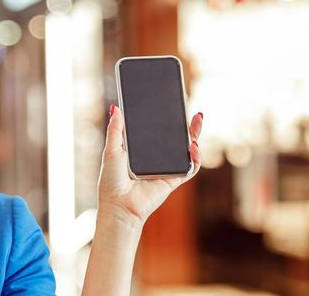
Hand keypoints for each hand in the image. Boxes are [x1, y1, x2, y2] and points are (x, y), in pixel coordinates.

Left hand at [96, 106, 202, 227]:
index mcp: (143, 151)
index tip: (170, 102)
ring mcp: (167, 169)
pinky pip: (191, 167)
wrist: (119, 205)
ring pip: (187, 150)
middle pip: (176, 138)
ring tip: (196, 120)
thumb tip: (115, 107)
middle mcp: (157, 159)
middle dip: (185, 123)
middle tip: (188, 107)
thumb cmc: (112, 182)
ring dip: (195, 136)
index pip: (158, 131)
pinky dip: (195, 157)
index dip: (166, 118)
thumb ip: (115, 129)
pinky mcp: (175, 180)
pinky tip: (193, 146)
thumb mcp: (111, 150)